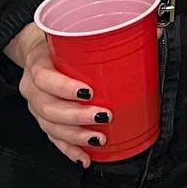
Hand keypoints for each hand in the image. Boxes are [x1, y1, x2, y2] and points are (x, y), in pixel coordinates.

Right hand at [4, 22, 110, 166]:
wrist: (38, 52)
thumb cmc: (59, 43)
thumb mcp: (77, 33)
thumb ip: (111, 31)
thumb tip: (153, 31)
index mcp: (38, 62)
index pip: (44, 77)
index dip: (64, 87)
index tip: (89, 92)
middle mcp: (32, 88)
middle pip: (49, 108)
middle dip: (77, 116)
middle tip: (104, 116)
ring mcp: (36, 107)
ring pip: (51, 127)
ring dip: (76, 135)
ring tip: (98, 137)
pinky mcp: (43, 120)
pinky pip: (54, 139)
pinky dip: (70, 149)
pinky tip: (84, 156)